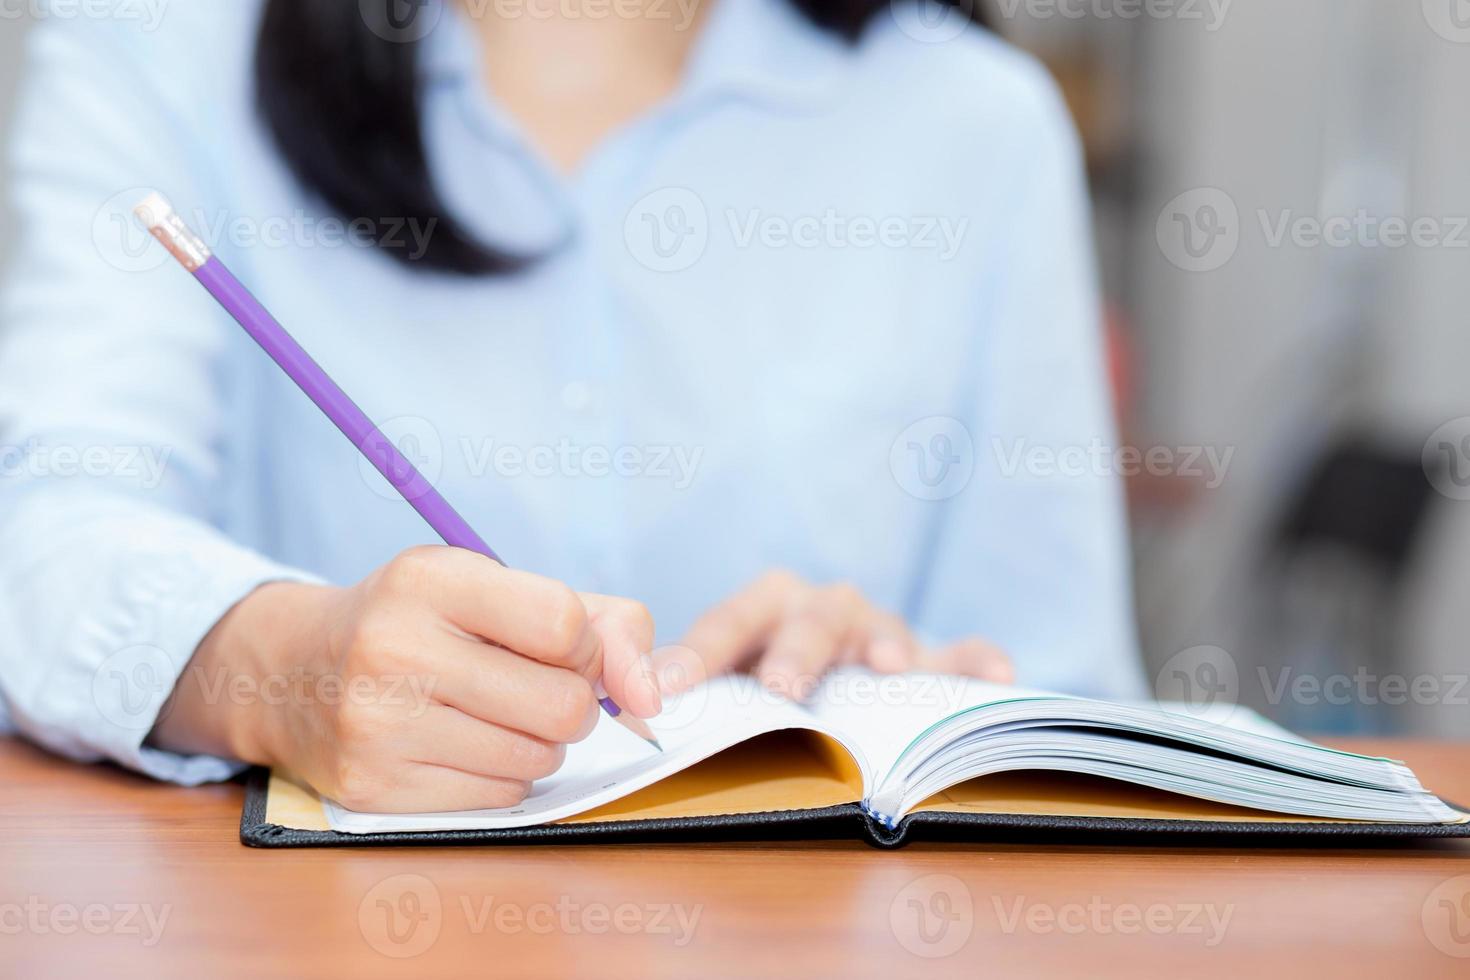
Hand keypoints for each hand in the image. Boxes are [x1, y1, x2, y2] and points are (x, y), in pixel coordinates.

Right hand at [151, 546, 660, 811]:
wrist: (292, 670)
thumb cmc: (423, 622)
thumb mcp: (499, 589)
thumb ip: (604, 623)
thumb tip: (651, 697)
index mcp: (431, 578)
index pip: (566, 625)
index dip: (587, 647)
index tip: (565, 648)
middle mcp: (395, 647)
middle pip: (563, 706)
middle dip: (571, 703)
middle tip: (533, 686)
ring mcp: (378, 724)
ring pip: (539, 758)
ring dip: (539, 742)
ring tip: (491, 712)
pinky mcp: (373, 787)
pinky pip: (500, 798)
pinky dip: (503, 776)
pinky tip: (463, 745)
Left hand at [656, 570, 1013, 698]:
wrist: (850, 673)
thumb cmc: (776, 680)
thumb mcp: (738, 683)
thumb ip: (698, 693)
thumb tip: (634, 712)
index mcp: (766, 610)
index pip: (727, 625)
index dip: (697, 655)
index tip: (667, 690)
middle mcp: (823, 610)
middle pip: (808, 618)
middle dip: (794, 651)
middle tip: (782, 690)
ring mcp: (885, 630)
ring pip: (882, 626)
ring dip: (887, 641)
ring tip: (895, 667)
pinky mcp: (940, 658)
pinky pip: (965, 654)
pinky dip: (979, 663)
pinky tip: (998, 678)